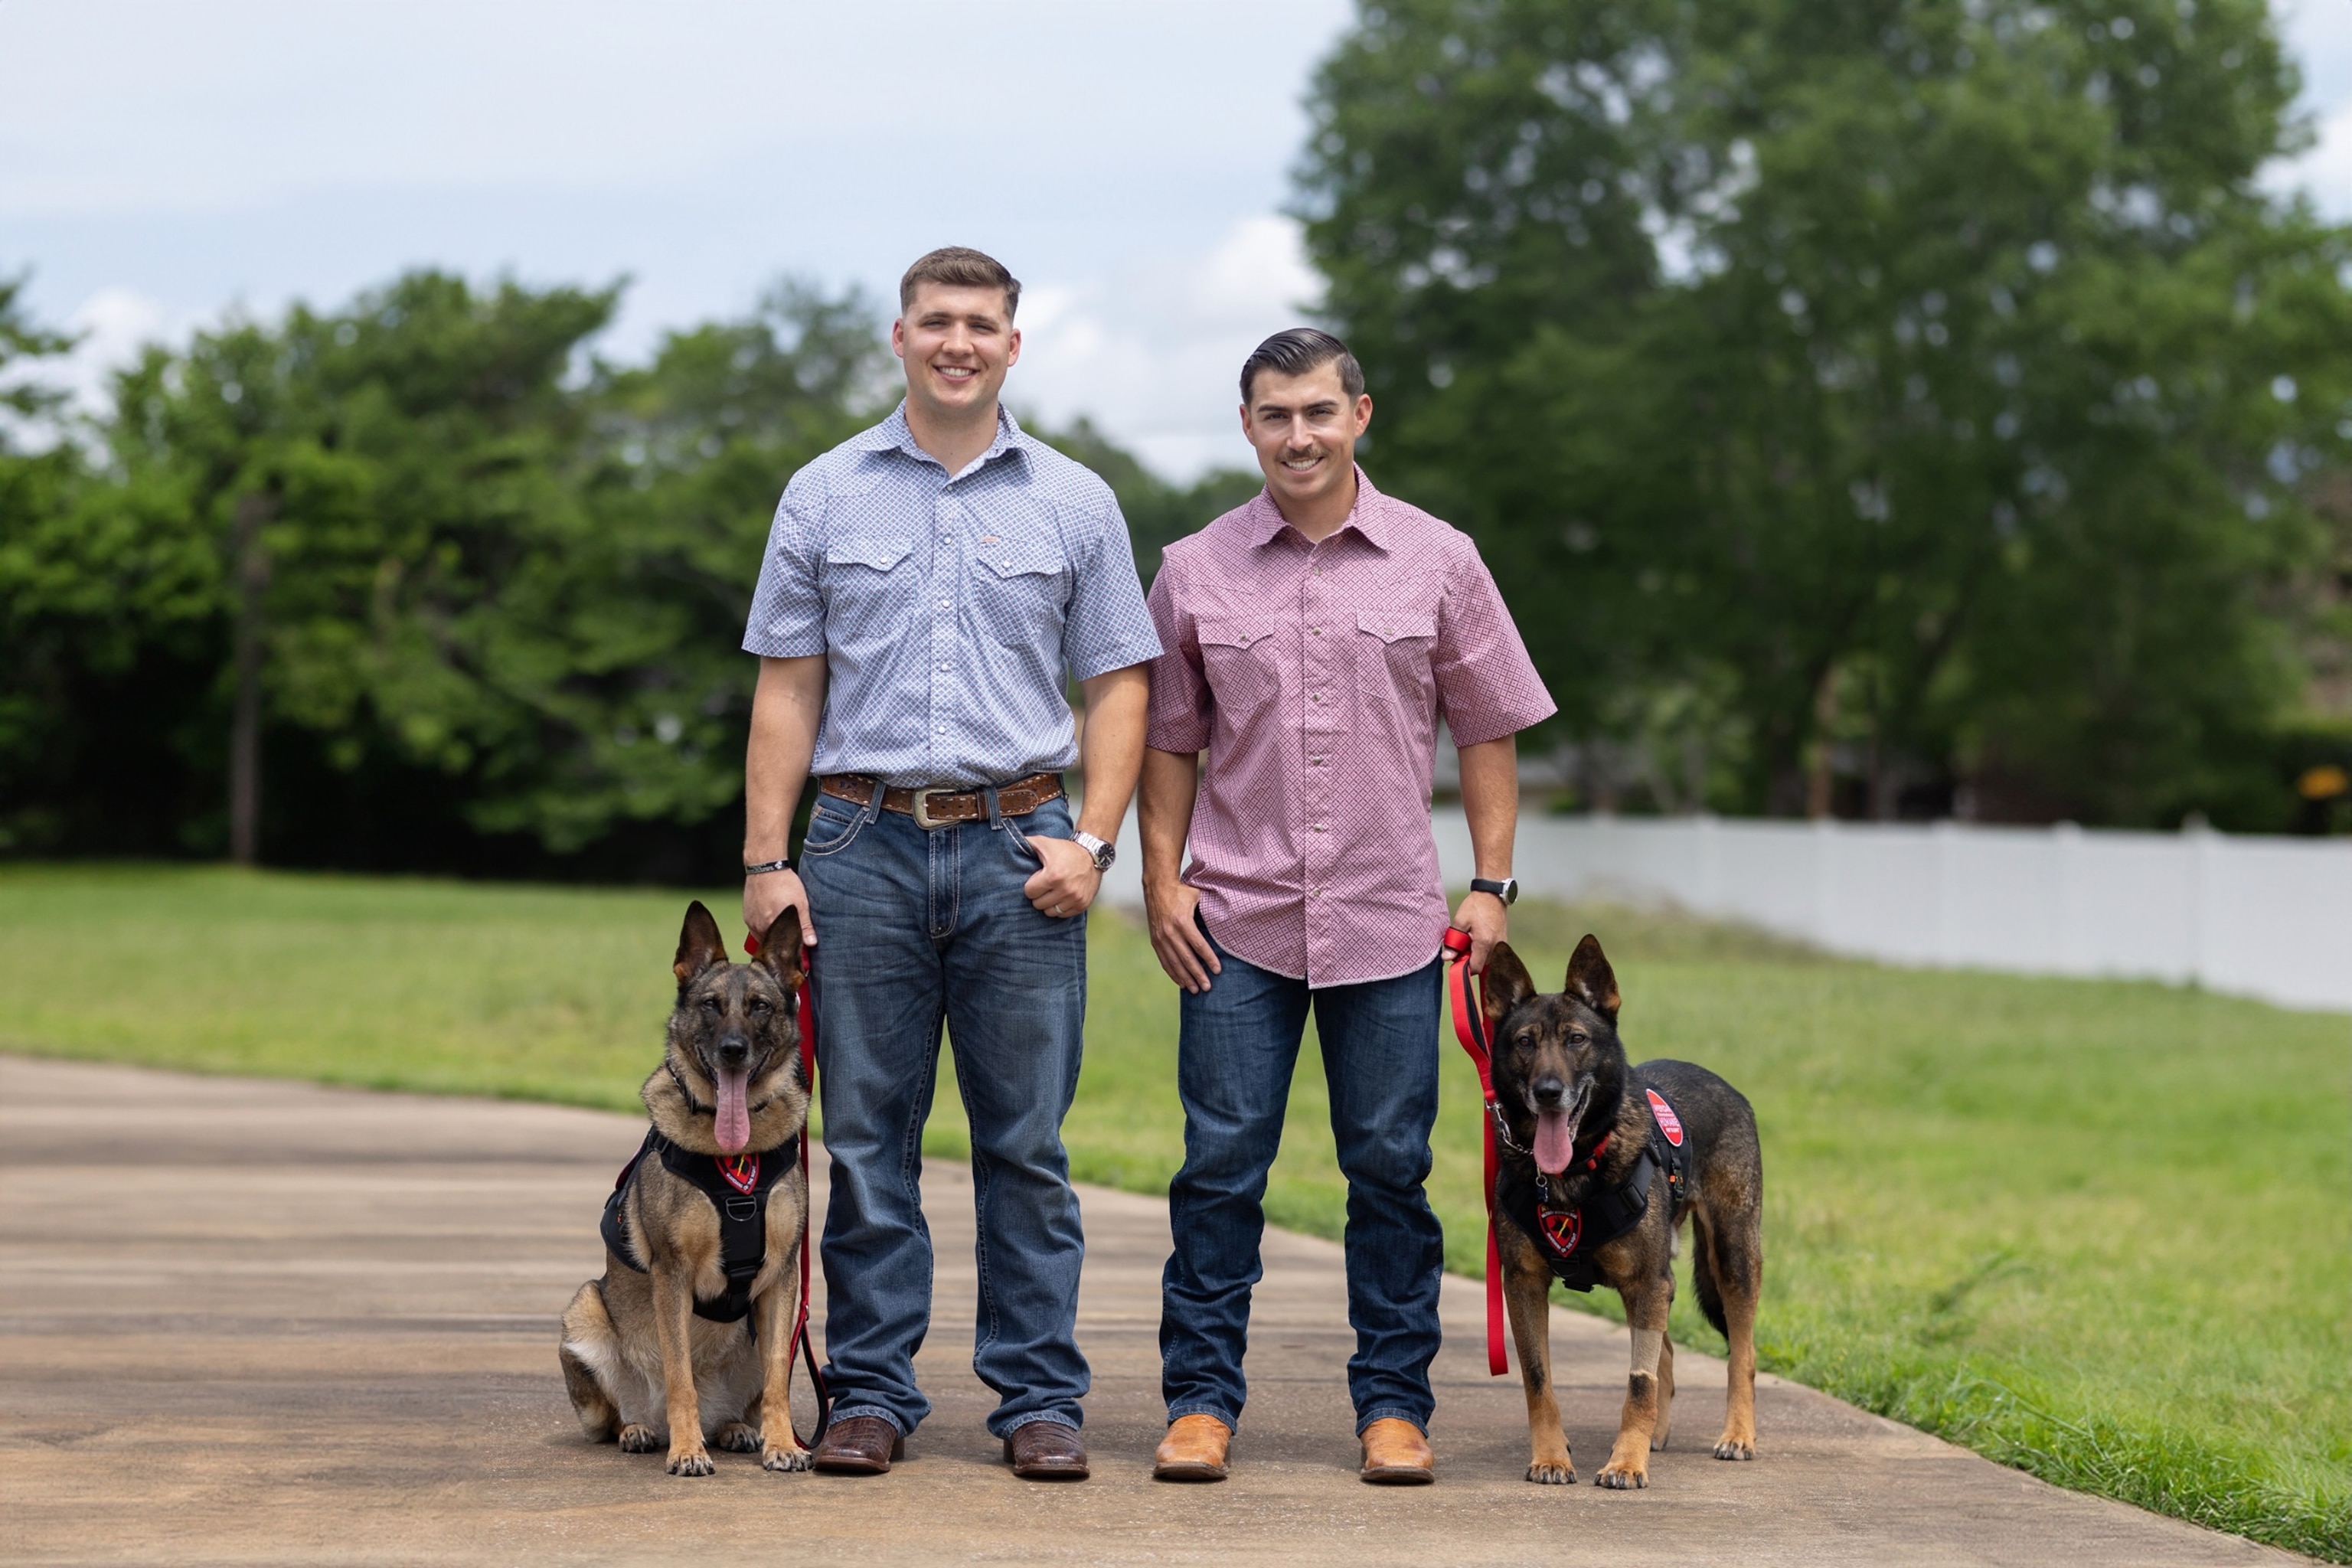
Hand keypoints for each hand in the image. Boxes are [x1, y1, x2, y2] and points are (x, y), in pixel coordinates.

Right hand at [743, 868, 815, 951]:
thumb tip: (811, 943)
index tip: (798, 948)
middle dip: (782, 944)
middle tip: (793, 937)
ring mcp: (751, 921)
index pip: (781, 948)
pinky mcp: (747, 916)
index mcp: (772, 925)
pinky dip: (764, 929)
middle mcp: (758, 926)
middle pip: (771, 944)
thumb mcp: (801, 904)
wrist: (765, 867)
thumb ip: (805, 925)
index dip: (790, 949)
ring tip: (783, 927)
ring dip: (773, 936)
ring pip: (763, 937)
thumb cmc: (784, 883)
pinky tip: (773, 921)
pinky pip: (755, 929)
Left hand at [1022, 835, 1102, 919]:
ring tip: (1052, 892)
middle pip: (1038, 904)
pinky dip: (1060, 907)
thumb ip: (1026, 843)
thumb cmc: (1065, 849)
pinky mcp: (1082, 904)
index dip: (1031, 885)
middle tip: (1044, 886)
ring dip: (1049, 903)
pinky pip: (1063, 915)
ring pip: (1050, 912)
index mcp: (1053, 876)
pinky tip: (1061, 897)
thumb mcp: (1044, 843)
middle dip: (1038, 895)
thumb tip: (1008, 841)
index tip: (1037, 879)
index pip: (1030, 892)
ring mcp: (1075, 898)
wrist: (1092, 854)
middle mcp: (1065, 889)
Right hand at [1145, 879, 1221, 993]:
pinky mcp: (1155, 941)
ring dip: (1185, 978)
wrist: (1157, 886)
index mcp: (1183, 921)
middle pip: (1187, 958)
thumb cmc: (1182, 891)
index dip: (1209, 959)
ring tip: (1195, 990)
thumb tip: (1227, 918)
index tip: (1218, 970)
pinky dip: (1173, 973)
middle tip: (1208, 987)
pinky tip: (1181, 983)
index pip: (1198, 945)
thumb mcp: (1197, 896)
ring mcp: (1161, 938)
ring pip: (1174, 963)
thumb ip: (1209, 909)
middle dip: (1198, 975)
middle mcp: (1170, 932)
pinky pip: (1164, 961)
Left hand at [1450, 889, 1507, 973]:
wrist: (1492, 895)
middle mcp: (1496, 947)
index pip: (1475, 968)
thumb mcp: (1460, 921)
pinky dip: (1484, 951)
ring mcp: (1501, 945)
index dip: (1464, 966)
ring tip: (1471, 940)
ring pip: (1487, 961)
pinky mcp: (1503, 942)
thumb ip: (1453, 942)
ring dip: (1477, 955)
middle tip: (1463, 946)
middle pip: (1481, 966)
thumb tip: (1446, 957)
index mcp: (1484, 943)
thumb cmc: (1476, 906)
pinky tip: (1478, 939)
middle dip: (1470, 960)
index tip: (1457, 957)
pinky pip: (1492, 954)